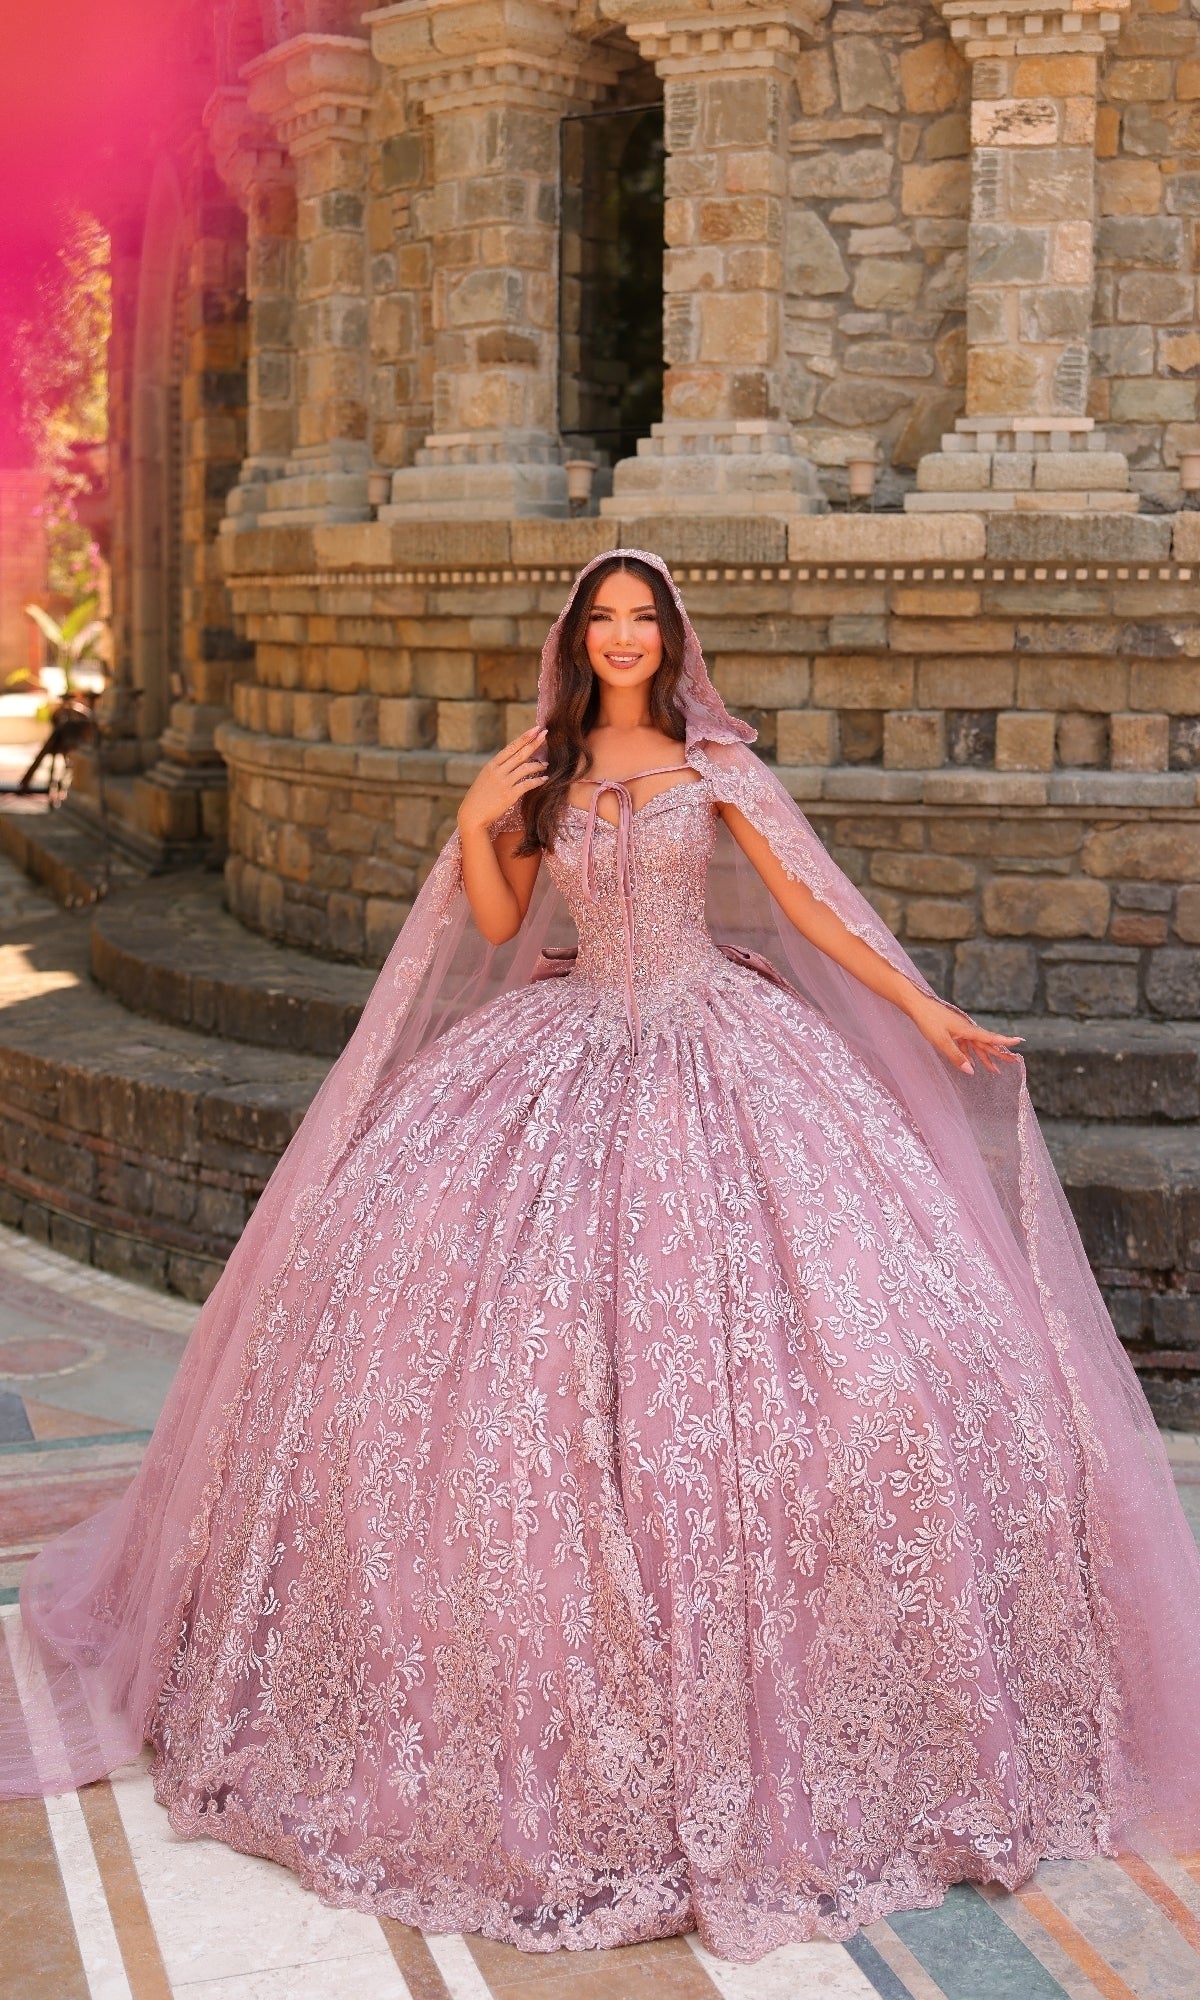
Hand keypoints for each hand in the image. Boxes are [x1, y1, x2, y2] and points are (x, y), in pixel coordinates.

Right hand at [457, 727, 547, 836]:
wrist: (472, 815)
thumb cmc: (479, 798)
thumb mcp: (485, 778)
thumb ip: (498, 769)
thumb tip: (511, 762)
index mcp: (491, 765)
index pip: (511, 747)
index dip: (524, 737)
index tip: (535, 729)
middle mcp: (498, 771)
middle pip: (520, 753)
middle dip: (534, 742)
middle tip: (545, 733)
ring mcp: (504, 782)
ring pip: (525, 768)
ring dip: (538, 765)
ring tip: (546, 764)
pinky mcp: (509, 795)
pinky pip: (527, 784)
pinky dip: (537, 781)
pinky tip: (544, 779)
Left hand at [905, 992, 1022, 1077]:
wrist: (916, 1005)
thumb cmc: (928, 1021)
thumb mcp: (941, 1041)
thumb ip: (956, 1057)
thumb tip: (971, 1071)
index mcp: (967, 1030)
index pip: (990, 1038)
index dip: (1005, 1041)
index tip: (1019, 1042)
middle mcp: (967, 1029)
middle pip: (986, 1043)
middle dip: (999, 1053)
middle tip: (1013, 1061)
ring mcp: (960, 1030)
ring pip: (976, 1046)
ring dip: (985, 1057)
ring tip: (995, 1069)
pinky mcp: (952, 1031)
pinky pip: (965, 1045)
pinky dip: (969, 1054)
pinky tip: (971, 1062)